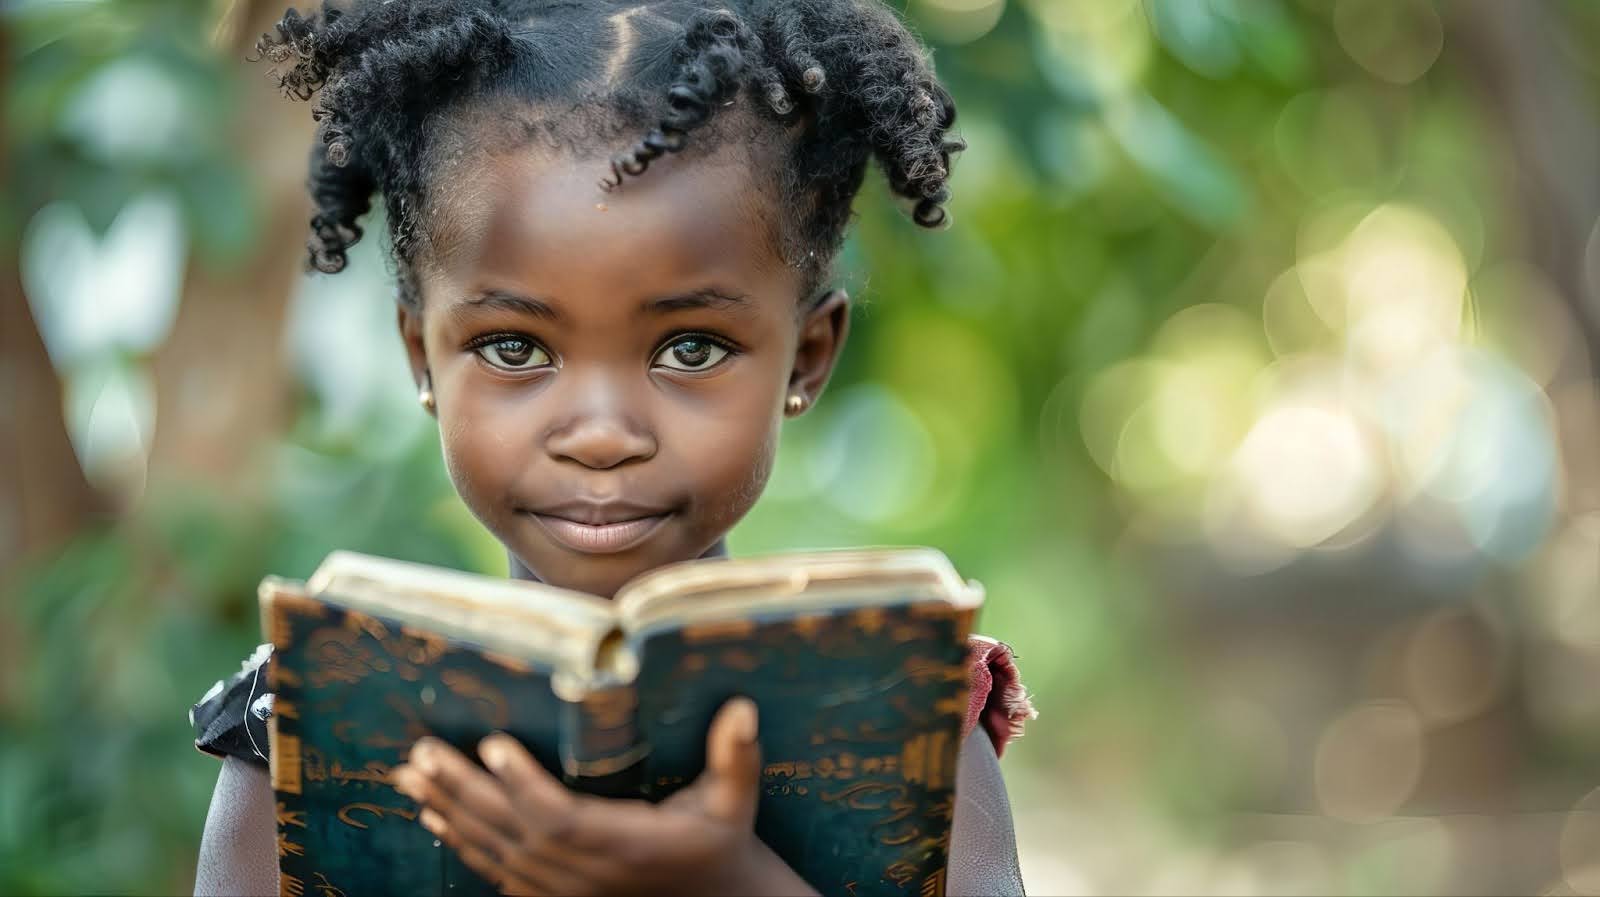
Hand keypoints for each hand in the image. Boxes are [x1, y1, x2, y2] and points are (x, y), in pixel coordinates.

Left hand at [390, 698, 816, 896]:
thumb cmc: (719, 843)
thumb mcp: (734, 802)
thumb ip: (735, 757)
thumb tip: (742, 708)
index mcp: (625, 844)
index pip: (559, 816)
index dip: (522, 783)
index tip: (492, 743)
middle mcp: (584, 872)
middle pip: (510, 831)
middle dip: (462, 790)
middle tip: (421, 752)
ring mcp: (563, 890)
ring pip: (493, 851)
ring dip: (448, 811)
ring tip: (409, 776)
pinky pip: (496, 872)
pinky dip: (461, 844)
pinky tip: (433, 817)